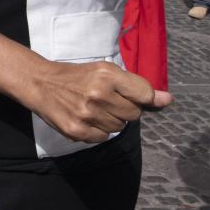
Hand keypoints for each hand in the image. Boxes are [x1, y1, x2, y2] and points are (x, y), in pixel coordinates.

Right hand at [20, 61, 172, 143]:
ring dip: (111, 121)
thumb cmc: (78, 76)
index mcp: (108, 75)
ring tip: (94, 108)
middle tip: (107, 100)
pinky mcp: (78, 131)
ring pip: (119, 128)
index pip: (145, 94)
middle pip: (134, 114)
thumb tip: (168, 100)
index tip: (130, 95)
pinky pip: (104, 138)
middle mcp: (99, 94)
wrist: (41, 83)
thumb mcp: (107, 72)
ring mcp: (88, 115)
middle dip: (124, 109)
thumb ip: (138, 87)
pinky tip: (86, 119)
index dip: (141, 97)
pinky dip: (98, 131)